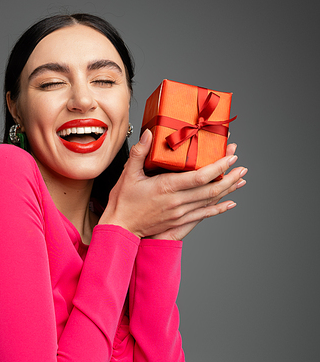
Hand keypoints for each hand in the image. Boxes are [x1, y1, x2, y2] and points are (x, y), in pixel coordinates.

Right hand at [99, 130, 246, 240]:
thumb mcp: (128, 174)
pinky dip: (219, 208)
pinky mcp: (179, 221)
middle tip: (241, 166)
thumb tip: (150, 133)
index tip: (229, 157)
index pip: (199, 176)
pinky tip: (230, 203)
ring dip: (228, 190)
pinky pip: (204, 214)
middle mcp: (177, 201)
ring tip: (241, 180)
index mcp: (166, 187)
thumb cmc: (123, 201)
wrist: (121, 227)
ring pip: (210, 201)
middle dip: (229, 177)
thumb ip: (140, 152)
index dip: (218, 167)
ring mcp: (180, 213)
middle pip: (210, 189)